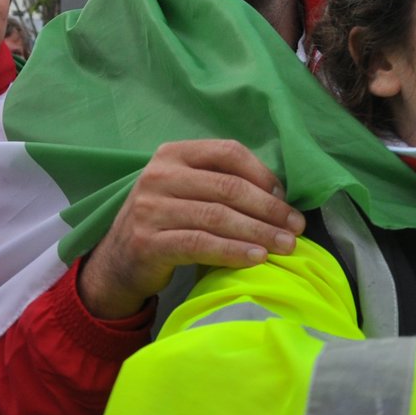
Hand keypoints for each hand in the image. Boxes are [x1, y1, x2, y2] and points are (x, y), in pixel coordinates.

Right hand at [77, 139, 303, 318]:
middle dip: (269, 209)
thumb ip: (220, 184)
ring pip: (218, 217)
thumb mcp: (186, 192)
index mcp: (173, 154)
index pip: (228, 152)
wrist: (118, 262)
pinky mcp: (148, 241)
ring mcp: (150, 208)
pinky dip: (234, 251)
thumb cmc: (165, 223)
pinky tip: (257, 258)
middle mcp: (159, 175)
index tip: (286, 198)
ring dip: (259, 232)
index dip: (262, 174)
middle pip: (228, 187)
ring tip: (286, 246)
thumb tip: (279, 195)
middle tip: (296, 228)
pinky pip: (201, 244)